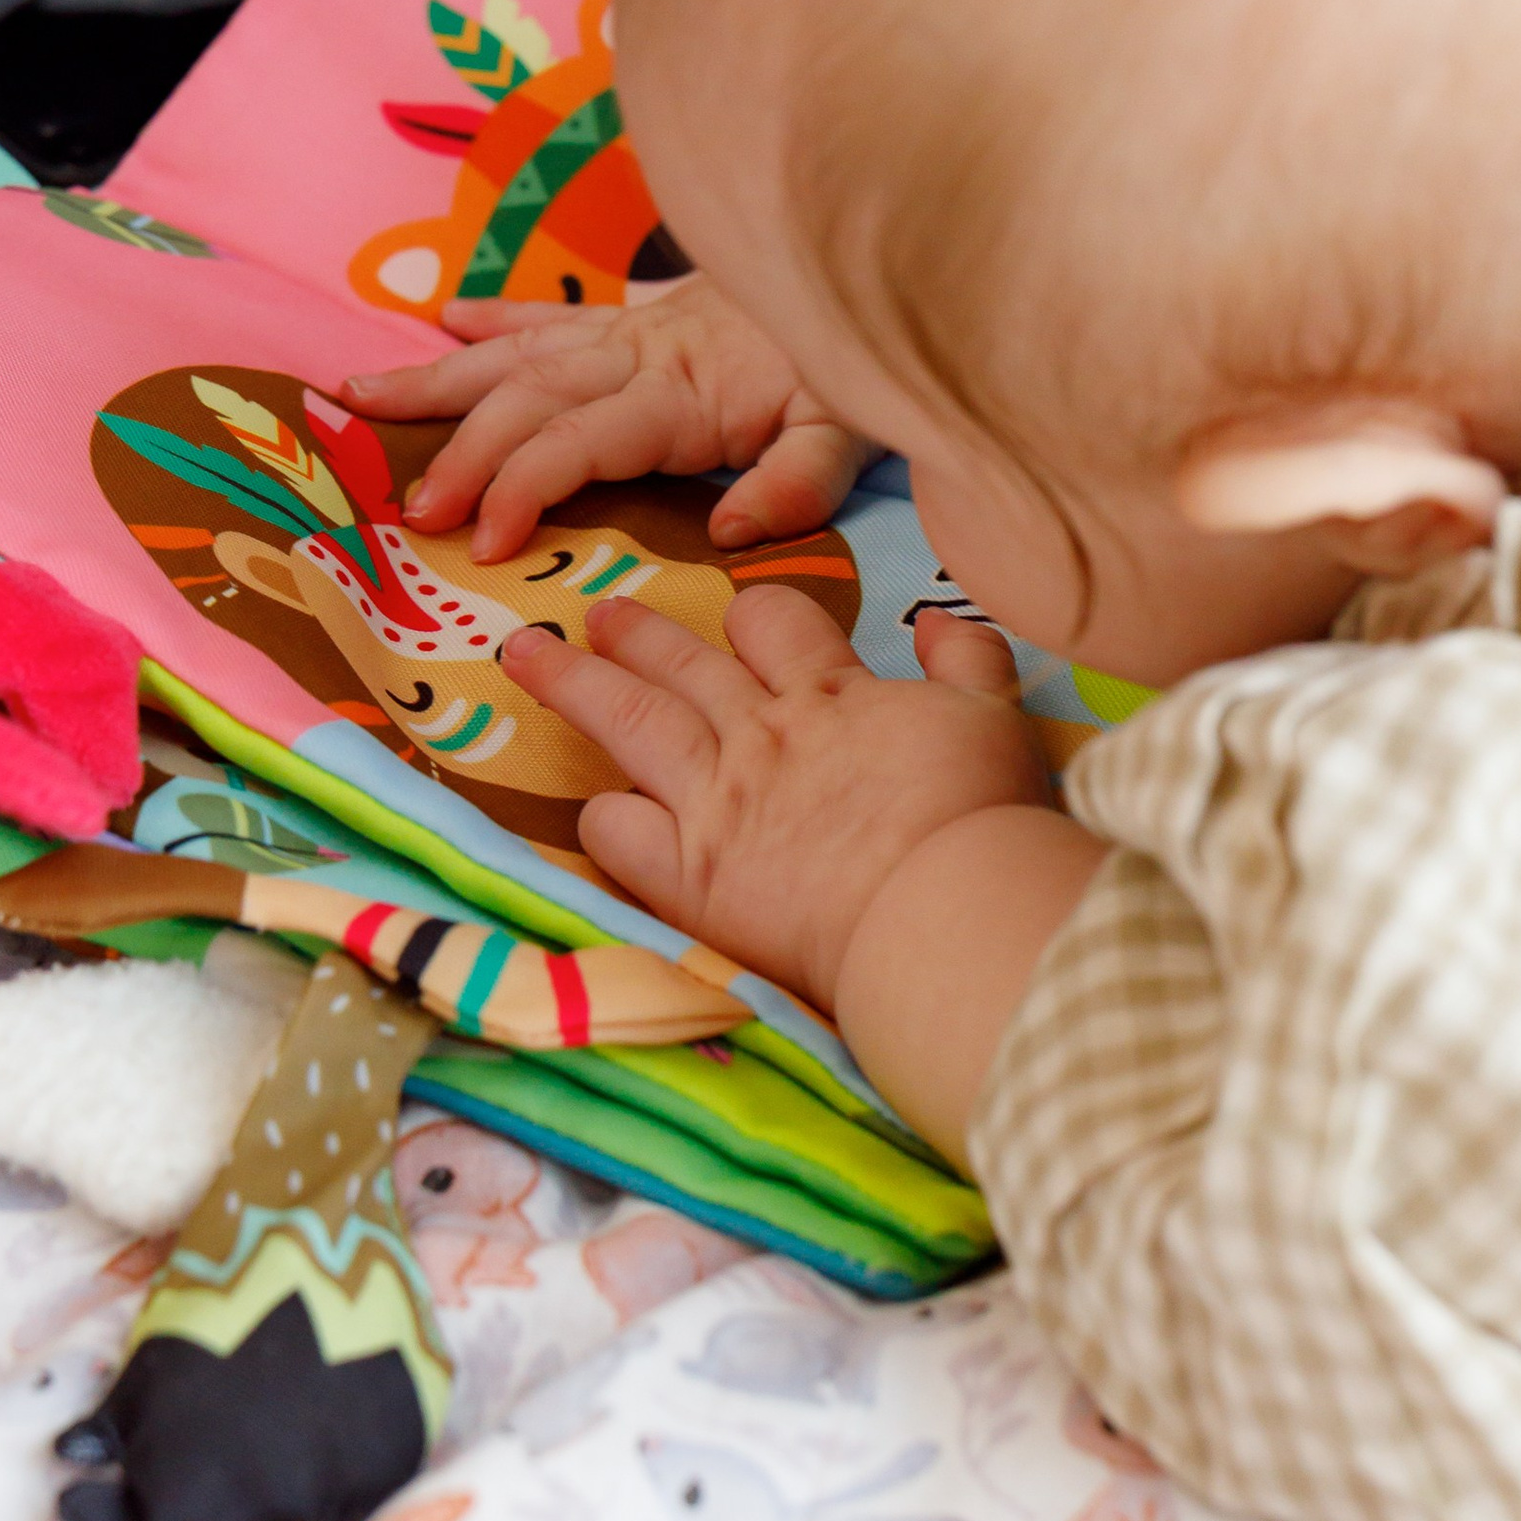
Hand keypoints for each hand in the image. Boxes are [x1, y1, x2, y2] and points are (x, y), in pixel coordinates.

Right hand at [345, 276, 876, 562]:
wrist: (870, 263)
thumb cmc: (858, 365)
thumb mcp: (851, 432)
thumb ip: (797, 484)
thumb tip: (727, 532)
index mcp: (681, 394)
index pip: (578, 441)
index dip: (521, 484)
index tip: (479, 540)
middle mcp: (639, 355)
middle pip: (526, 399)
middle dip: (460, 452)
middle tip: (406, 509)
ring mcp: (632, 329)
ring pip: (515, 351)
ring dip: (437, 377)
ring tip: (358, 396)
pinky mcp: (641, 313)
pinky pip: (552, 313)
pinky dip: (493, 316)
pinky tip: (440, 318)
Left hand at [499, 588, 1103, 1165]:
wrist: (938, 906)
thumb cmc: (976, 815)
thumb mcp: (993, 716)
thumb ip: (968, 659)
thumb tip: (939, 618)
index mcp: (829, 694)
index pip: (773, 622)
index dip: (752, 614)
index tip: (740, 618)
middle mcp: (759, 734)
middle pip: (680, 660)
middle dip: (634, 631)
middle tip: (596, 614)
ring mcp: (714, 801)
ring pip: (627, 719)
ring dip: (574, 681)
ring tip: (527, 654)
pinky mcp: (688, 873)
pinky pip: (617, 831)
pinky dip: (601, 818)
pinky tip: (592, 810)